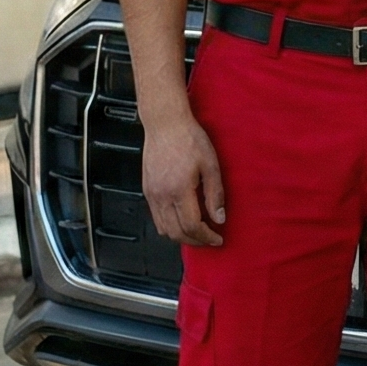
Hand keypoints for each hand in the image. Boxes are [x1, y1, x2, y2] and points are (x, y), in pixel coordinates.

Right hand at [141, 112, 226, 247]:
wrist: (165, 124)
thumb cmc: (190, 139)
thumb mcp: (211, 165)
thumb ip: (215, 194)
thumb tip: (220, 218)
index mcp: (179, 190)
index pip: (192, 226)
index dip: (206, 237)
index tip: (218, 239)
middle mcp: (162, 196)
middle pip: (176, 232)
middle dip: (195, 241)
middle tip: (210, 240)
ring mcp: (151, 194)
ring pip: (163, 229)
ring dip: (181, 236)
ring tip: (198, 233)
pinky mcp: (147, 190)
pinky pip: (156, 218)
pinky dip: (169, 226)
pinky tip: (182, 221)